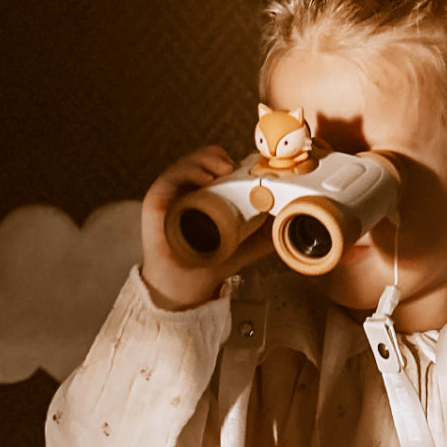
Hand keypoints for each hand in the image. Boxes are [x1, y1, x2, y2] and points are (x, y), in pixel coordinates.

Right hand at [140, 147, 274, 309]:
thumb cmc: (208, 263)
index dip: (234, 163)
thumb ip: (265, 234)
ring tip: (224, 171)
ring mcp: (172, 193)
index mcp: (206, 195)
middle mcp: (188, 190)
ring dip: (210, 161)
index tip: (253, 170)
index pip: (218, 165)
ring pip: (190, 163)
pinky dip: (190, 170)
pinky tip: (207, 178)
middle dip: (224, 159)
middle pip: (204, 160)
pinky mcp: (157, 199)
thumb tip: (289, 220)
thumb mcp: (244, 245)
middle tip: (240, 171)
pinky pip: (172, 176)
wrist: (185, 287)